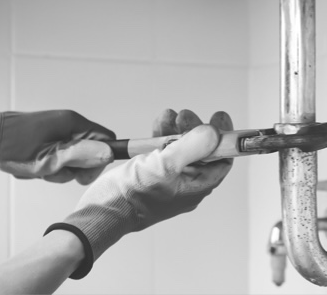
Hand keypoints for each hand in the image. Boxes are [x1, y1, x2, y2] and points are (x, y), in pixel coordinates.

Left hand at [0, 105, 115, 183]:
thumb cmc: (12, 146)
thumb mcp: (49, 158)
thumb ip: (80, 156)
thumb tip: (109, 154)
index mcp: (73, 123)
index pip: (106, 140)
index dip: (99, 160)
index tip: (81, 175)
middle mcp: (68, 122)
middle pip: (89, 150)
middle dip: (74, 168)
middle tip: (52, 172)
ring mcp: (57, 128)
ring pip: (72, 155)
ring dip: (58, 168)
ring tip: (37, 168)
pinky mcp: (47, 134)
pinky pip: (58, 153)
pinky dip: (48, 163)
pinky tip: (32, 164)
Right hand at [60, 109, 233, 265]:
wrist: (102, 210)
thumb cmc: (133, 197)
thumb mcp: (165, 167)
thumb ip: (191, 147)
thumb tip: (214, 132)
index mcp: (198, 186)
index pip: (222, 159)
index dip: (224, 137)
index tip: (219, 117)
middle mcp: (187, 183)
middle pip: (202, 150)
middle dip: (195, 128)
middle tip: (184, 115)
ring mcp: (169, 178)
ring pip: (182, 147)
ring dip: (177, 128)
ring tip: (168, 116)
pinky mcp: (153, 172)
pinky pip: (164, 150)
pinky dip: (163, 135)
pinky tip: (159, 122)